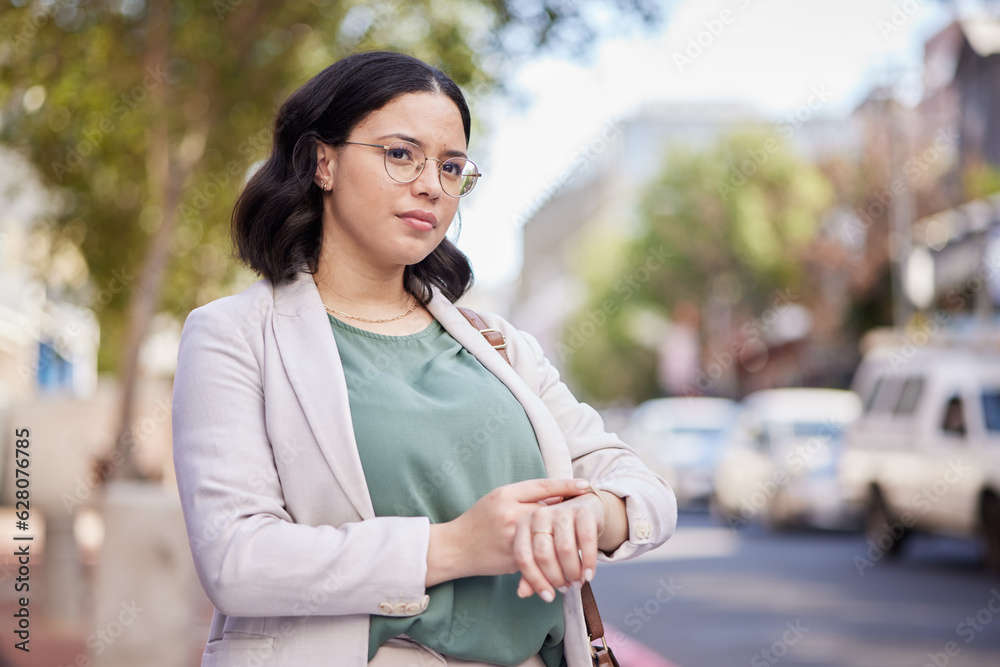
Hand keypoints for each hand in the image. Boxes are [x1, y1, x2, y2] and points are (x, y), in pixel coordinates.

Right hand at [428, 478, 591, 586]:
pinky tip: (567, 557)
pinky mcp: (514, 559)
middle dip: (570, 514)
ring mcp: (513, 538)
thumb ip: (525, 497)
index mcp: (506, 495)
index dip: (566, 485)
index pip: (543, 486)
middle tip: (590, 512)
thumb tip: (558, 498)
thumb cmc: (478, 520)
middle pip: (550, 512)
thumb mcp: (498, 499)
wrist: (456, 547)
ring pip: (549, 537)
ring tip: (583, 538)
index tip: (585, 484)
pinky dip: (554, 557)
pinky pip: (540, 557)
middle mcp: (510, 515)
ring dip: (567, 539)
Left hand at [513, 490, 607, 601]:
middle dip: (556, 577)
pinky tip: (589, 575)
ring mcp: (561, 511)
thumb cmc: (559, 535)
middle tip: (566, 588)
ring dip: (573, 572)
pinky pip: (586, 540)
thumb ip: (531, 571)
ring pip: (565, 549)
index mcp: (523, 525)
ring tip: (578, 582)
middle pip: (543, 554)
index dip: (535, 580)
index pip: (523, 557)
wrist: (585, 509)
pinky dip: (589, 561)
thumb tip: (523, 593)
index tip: (548, 597)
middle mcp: (539, 515)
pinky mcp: (584, 511)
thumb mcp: (543, 551)